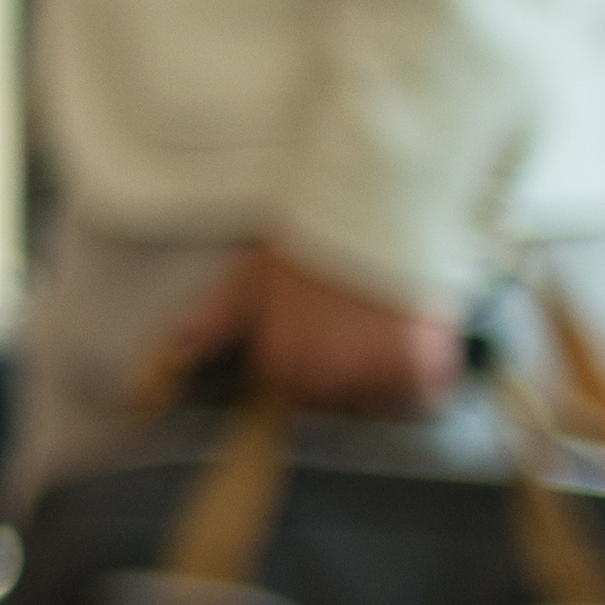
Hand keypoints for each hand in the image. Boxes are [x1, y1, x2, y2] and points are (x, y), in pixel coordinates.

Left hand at [157, 241, 465, 418]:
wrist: (373, 206)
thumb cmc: (310, 238)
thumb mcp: (250, 276)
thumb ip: (215, 321)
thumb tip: (179, 353)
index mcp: (282, 364)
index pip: (292, 392)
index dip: (304, 362)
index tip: (316, 336)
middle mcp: (326, 380)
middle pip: (335, 398)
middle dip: (340, 373)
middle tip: (351, 328)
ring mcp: (374, 376)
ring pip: (379, 398)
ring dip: (382, 377)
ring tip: (382, 332)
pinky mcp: (421, 365)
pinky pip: (425, 394)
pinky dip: (424, 379)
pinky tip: (416, 349)